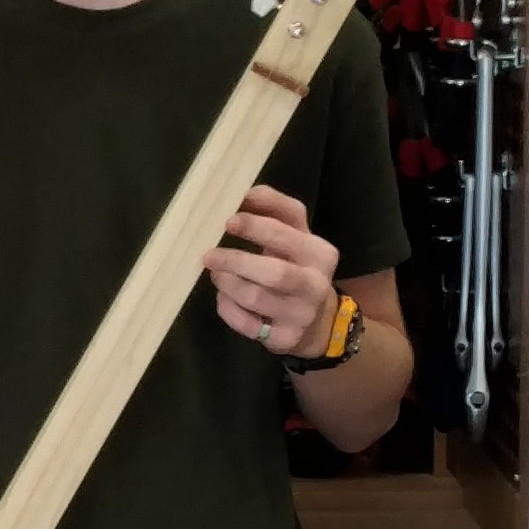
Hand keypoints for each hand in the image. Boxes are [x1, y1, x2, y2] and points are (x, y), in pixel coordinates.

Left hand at [202, 184, 342, 356]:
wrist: (317, 323)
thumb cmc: (296, 268)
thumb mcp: (295, 237)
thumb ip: (274, 211)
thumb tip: (242, 190)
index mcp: (319, 251)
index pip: (290, 232)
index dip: (257, 224)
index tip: (228, 219)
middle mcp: (316, 283)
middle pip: (275, 273)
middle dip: (237, 261)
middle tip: (209, 254)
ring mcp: (302, 314)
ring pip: (256, 298)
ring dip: (228, 284)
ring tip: (216, 274)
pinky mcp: (286, 338)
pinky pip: (247, 324)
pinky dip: (229, 309)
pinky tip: (225, 298)